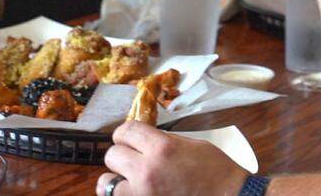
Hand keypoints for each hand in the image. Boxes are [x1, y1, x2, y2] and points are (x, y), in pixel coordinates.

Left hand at [97, 121, 247, 195]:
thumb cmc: (215, 171)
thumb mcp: (192, 145)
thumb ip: (164, 141)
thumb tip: (143, 140)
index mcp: (163, 148)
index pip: (126, 131)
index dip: (126, 133)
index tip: (129, 138)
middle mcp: (147, 170)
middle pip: (112, 155)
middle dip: (122, 155)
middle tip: (134, 159)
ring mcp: (142, 193)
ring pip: (106, 182)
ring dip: (117, 179)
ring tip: (130, 180)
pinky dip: (123, 194)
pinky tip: (136, 192)